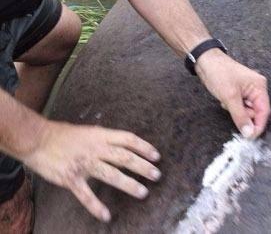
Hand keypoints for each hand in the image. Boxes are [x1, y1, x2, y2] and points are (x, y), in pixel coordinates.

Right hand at [23, 121, 160, 222]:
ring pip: (111, 175)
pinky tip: (106, 216)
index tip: (157, 156)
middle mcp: (96, 149)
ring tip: (143, 192)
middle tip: (157, 175)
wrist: (37, 139)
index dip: (144, 147)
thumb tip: (120, 142)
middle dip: (143, 167)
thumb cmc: (63, 134)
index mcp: (101, 135)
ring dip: (129, 184)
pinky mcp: (71, 179)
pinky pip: (86, 195)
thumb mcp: (89, 130)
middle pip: (125, 157)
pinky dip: (97, 207)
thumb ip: (104, 137)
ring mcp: (84, 164)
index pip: (128, 140)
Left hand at [196, 49, 269, 138]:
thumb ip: (241, 117)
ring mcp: (248, 90)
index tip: (249, 138)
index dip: (258, 126)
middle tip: (232, 110)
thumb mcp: (230, 97)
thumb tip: (249, 134)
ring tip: (227, 101)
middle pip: (256, 112)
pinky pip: (240, 106)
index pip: (264, 112)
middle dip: (244, 115)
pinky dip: (232, 107)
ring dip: (237, 111)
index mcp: (259, 86)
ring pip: (247, 110)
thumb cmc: (219, 74)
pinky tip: (225, 99)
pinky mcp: (240, 92)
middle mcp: (257, 88)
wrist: (206, 61)